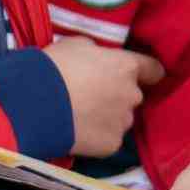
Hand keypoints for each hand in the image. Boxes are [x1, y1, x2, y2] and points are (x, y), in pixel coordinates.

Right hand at [44, 37, 164, 157]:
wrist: (35, 104)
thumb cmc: (55, 67)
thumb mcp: (76, 45)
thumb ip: (96, 52)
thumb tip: (98, 58)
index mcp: (126, 67)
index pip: (154, 70)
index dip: (147, 72)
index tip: (141, 75)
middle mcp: (132, 95)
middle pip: (132, 96)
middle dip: (117, 95)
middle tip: (91, 95)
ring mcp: (122, 122)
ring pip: (121, 119)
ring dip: (107, 116)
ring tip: (80, 115)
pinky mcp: (111, 145)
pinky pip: (108, 139)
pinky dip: (97, 136)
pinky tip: (78, 131)